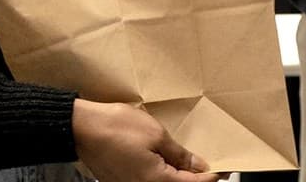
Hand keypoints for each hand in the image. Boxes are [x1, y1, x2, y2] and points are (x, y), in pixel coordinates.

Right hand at [72, 99, 220, 181]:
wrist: (82, 129)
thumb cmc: (115, 127)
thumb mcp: (156, 135)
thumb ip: (180, 155)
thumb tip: (199, 167)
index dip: (211, 178)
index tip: (224, 169)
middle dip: (195, 179)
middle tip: (209, 166)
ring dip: (179, 176)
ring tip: (190, 162)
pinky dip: (163, 174)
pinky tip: (168, 161)